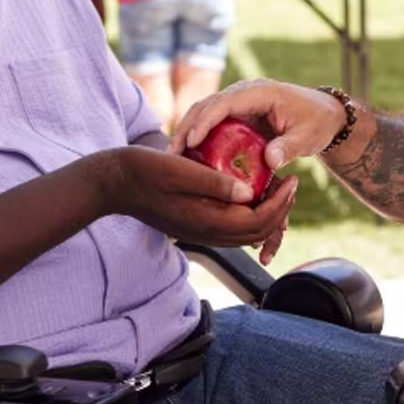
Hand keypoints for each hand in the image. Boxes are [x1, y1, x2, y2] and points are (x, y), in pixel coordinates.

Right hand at [92, 146, 298, 254]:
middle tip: (291, 183)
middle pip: (256, 232)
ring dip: (265, 213)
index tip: (292, 178)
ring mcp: (198, 231)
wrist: (111, 184)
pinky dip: (246, 214)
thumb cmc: (141, 170)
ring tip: (276, 187)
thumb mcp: (178, 169)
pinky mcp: (192, 224)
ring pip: (244, 233)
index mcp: (205, 220)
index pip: (257, 220)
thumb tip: (250, 193)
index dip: (281, 202)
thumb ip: (214, 183)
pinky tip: (249, 192)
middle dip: (279, 210)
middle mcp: (205, 232)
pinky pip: (229, 227)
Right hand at [172, 80, 347, 171]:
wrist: (324, 115)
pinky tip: (186, 156)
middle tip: (172, 152)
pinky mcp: (236, 115)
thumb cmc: (317, 123)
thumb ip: (288, 147)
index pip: (225, 102)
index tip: (191, 141)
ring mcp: (238, 103)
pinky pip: (212, 123)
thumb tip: (270, 160)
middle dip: (187, 126)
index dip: (206, 120)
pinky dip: (197, 136)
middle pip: (207, 104)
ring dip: (187, 131)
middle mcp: (244, 93)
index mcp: (260, 92)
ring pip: (204, 112)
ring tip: (172, 155)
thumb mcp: (307, 137)